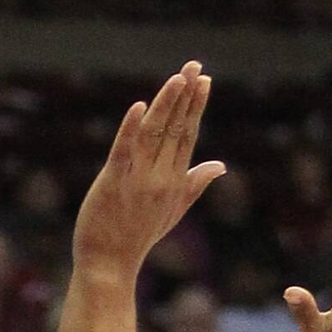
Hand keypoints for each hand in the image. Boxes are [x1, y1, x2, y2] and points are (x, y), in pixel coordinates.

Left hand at [70, 64, 221, 282]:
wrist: (110, 264)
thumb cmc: (138, 236)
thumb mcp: (174, 210)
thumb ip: (196, 183)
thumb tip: (221, 165)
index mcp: (175, 179)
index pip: (188, 135)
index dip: (196, 106)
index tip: (204, 80)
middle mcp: (160, 176)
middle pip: (176, 128)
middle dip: (186, 96)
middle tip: (195, 66)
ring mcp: (137, 179)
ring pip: (155, 134)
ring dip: (167, 104)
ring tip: (178, 78)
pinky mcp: (113, 182)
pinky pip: (124, 151)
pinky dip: (131, 128)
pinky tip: (139, 107)